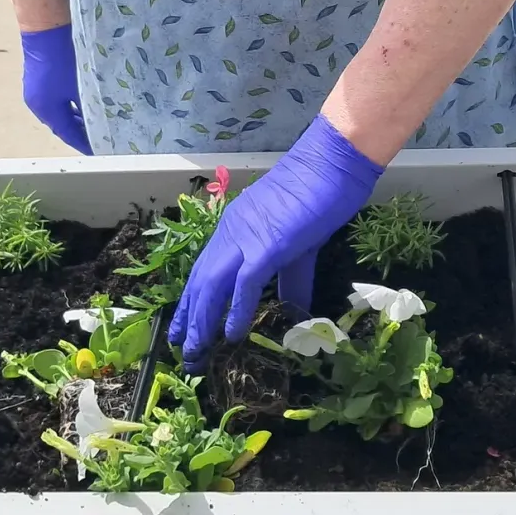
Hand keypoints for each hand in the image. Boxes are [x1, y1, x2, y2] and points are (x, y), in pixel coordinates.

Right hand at [20, 24, 91, 154]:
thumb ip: (90, 104)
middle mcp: (38, 104)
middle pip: (62, 124)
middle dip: (81, 131)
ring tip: (96, 121)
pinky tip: (84, 100)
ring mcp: (36, 91)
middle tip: (101, 136)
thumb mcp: (82, 84)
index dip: (85, 142)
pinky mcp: (38, 78)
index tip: (99, 148)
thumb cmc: (64, 57)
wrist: (46, 26)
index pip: (68, 134)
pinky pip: (56, 99)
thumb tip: (102, 118)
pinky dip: (70, 104)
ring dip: (76, 116)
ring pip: (59, 111)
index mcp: (47, 109)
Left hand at [169, 115, 383, 366]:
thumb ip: (291, 279)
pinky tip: (231, 335)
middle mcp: (232, 233)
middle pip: (200, 282)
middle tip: (182, 351)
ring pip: (212, 285)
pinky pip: (245, 283)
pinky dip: (236, 310)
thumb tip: (293, 312)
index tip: (183, 329)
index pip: (204, 271)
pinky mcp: (268, 245)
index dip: (192, 302)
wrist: (333, 163)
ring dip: (201, 320)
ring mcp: (247, 238)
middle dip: (188, 318)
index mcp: (235, 229)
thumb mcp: (299, 244)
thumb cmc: (319, 195)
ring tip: (196, 351)